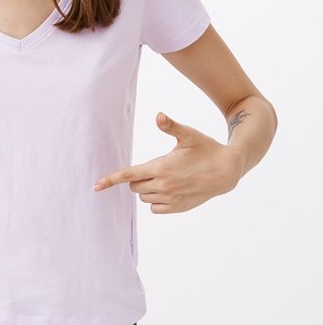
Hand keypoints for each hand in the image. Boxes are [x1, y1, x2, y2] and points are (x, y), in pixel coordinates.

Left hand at [93, 113, 241, 213]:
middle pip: (134, 186)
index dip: (110, 179)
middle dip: (137, 178)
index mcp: (161, 167)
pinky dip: (156, 201)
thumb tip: (158, 116)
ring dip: (146, 189)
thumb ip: (170, 126)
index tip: (96, 185)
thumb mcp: (189, 134)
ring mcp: (171, 198)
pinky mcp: (178, 208)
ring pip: (144, 198)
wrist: (227, 171)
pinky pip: (155, 208)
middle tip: (154, 167)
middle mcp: (163, 185)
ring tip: (163, 177)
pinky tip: (168, 190)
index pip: (128, 174)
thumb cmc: (207, 149)